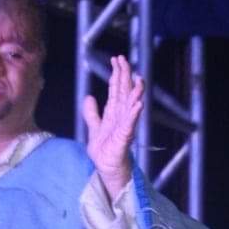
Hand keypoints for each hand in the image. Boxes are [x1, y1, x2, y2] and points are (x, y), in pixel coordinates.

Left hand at [83, 55, 143, 200]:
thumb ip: (92, 113)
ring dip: (135, 93)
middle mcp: (121, 117)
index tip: (116, 59)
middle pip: (123, 93)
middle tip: (124, 60)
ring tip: (139, 79)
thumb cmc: (104, 150)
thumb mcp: (94, 128)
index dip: (116, 74)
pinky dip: (134, 114)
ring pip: (131, 106)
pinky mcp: (124, 139)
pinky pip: (130, 124)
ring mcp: (124, 127)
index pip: (116, 90)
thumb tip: (89, 97)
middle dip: (124, 76)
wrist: (106, 169)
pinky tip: (138, 104)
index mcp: (113, 113)